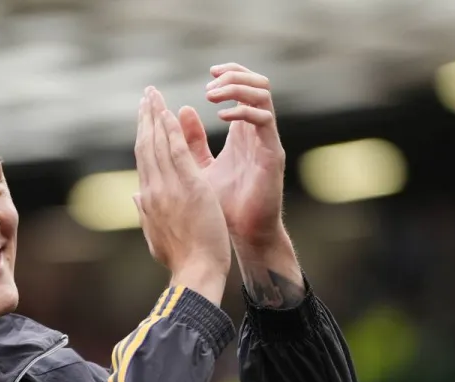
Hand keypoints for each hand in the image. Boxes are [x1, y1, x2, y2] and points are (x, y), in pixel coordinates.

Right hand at [133, 86, 230, 302]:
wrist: (195, 273)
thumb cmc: (181, 260)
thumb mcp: (157, 236)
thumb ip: (145, 213)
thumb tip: (134, 197)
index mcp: (148, 200)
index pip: (143, 160)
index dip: (142, 136)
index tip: (144, 117)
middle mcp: (153, 190)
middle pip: (145, 146)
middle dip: (145, 118)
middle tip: (146, 95)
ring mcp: (169, 188)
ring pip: (158, 144)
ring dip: (156, 115)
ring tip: (154, 94)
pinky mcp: (189, 187)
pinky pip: (177, 151)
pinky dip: (172, 129)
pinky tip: (171, 111)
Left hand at [179, 64, 286, 250]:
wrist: (243, 234)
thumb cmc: (224, 206)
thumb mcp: (200, 167)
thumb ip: (192, 141)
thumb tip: (182, 110)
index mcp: (243, 131)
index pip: (244, 88)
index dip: (228, 74)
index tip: (208, 74)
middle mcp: (258, 132)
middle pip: (259, 83)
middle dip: (234, 76)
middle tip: (210, 86)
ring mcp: (267, 141)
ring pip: (263, 94)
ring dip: (237, 88)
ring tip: (212, 96)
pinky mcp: (272, 154)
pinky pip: (264, 120)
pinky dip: (243, 111)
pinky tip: (222, 117)